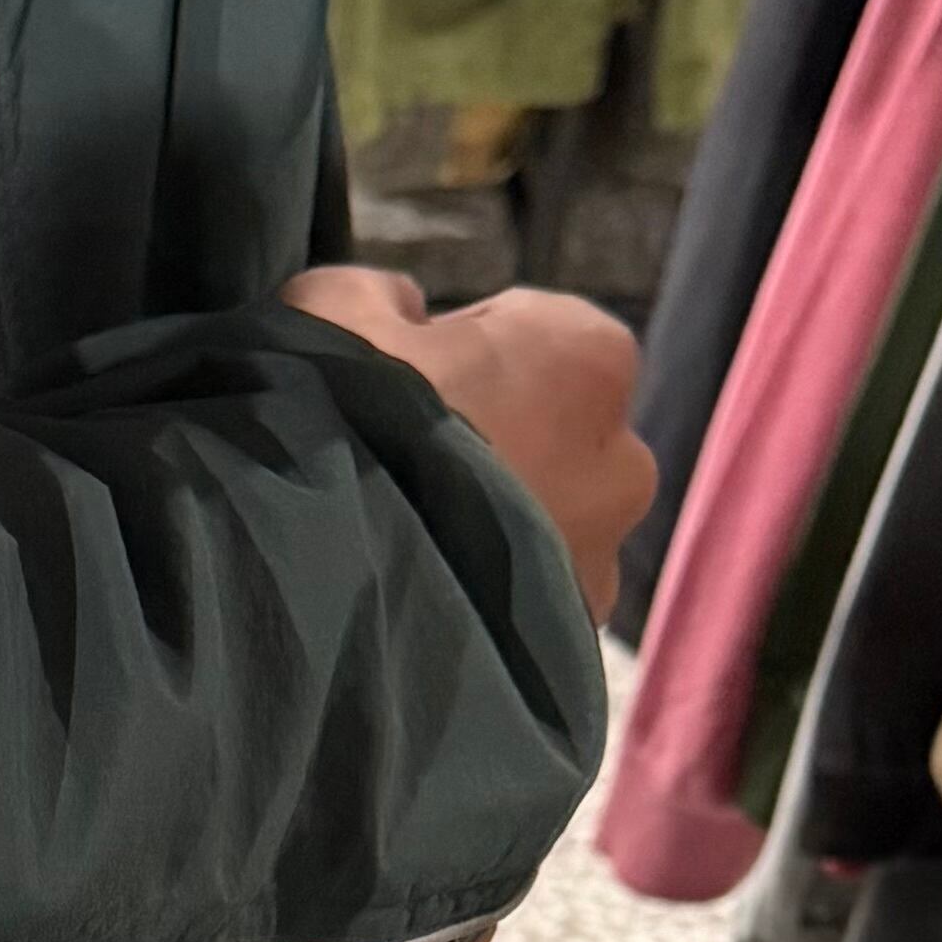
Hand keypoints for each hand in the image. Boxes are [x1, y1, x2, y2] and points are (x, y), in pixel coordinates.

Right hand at [284, 269, 656, 623]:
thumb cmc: (340, 420)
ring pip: (545, 531)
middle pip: (556, 438)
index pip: (536, 332)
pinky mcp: (570, 647)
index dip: (462, 350)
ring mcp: (601, 565)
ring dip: (492, 530)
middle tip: (398, 467)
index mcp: (589, 357)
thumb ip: (381, 295)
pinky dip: (484, 601)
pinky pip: (526, 609)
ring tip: (401, 543)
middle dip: (496, 446)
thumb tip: (401, 306)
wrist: (317, 583)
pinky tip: (415, 599)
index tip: (401, 380)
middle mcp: (624, 461)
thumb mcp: (332, 307)